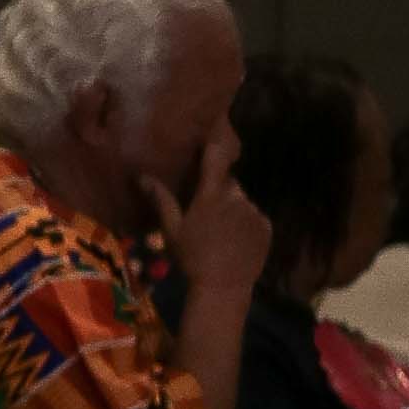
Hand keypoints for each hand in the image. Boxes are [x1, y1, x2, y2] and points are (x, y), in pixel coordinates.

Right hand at [143, 122, 271, 304]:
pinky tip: (235, 241)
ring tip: (221, 232)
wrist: (224, 287)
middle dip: (218, 190)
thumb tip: (141, 176)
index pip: (216, 156)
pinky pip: (254, 216)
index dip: (218, 138)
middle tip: (206, 212)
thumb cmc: (192, 257)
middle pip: (227, 183)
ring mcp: (255, 211)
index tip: (220, 121)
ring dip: (233, 208)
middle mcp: (237, 197)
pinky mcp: (267, 226)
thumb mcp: (172, 229)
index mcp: (212, 194)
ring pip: (241, 200)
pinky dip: (246, 223)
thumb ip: (161, 199)